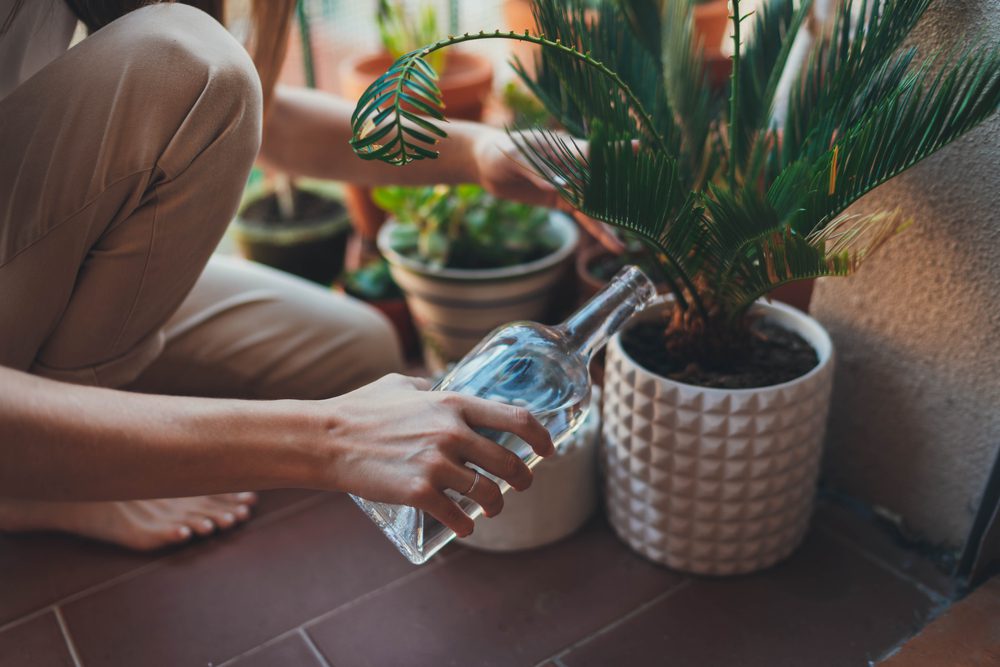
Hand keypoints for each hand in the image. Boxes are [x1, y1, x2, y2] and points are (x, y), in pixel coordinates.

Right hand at [322, 374, 554, 536]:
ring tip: (494, 508)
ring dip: (497, 505)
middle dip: (523, 478)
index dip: (540, 436)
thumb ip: (425, 387)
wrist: (328, 439)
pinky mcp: (420, 493)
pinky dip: (466, 526)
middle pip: (510, 462)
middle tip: (522, 485)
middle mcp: (453, 432)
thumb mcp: (399, 385)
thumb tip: (436, 388)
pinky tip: (465, 527)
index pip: (516, 418)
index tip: (547, 448)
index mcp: (453, 402)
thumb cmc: (360, 410)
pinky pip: (458, 516)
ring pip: (489, 493)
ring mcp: (437, 464)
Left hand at [471, 127, 624, 252]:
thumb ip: (536, 170)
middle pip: (603, 181)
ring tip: (625, 244)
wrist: (489, 164)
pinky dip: (598, 229)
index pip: (593, 150)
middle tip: (647, 209)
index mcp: (565, 148)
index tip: (638, 148)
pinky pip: (585, 216)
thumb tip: (555, 185)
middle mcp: (574, 166)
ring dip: (611, 223)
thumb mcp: (515, 157)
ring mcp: (571, 184)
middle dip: (623, 194)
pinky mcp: (564, 200)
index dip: (614, 151)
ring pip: (596, 204)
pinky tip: (613, 244)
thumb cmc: (503, 151)